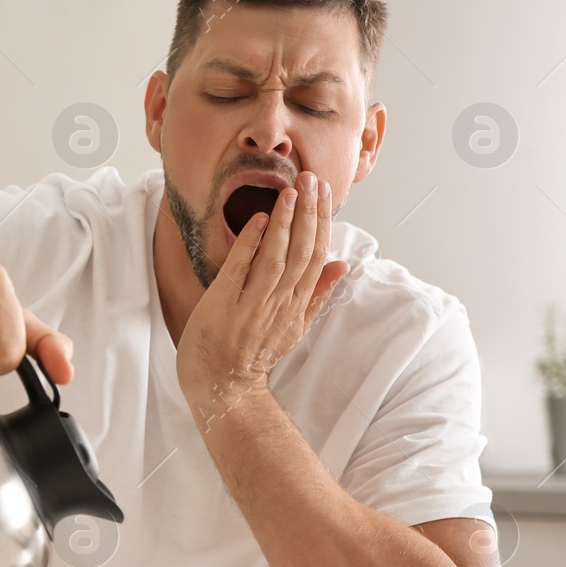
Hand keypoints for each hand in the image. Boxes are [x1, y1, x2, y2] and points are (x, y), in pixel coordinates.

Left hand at [175, 170, 348, 421]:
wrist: (222, 386)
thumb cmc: (253, 354)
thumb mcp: (294, 327)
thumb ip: (317, 295)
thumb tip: (343, 265)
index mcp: (297, 305)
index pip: (318, 255)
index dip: (322, 222)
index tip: (323, 193)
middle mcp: (279, 302)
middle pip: (302, 251)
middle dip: (308, 213)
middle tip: (311, 179)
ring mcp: (252, 303)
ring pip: (276, 256)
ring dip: (284, 222)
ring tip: (290, 191)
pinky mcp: (224, 304)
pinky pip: (240, 268)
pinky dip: (250, 243)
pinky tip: (258, 219)